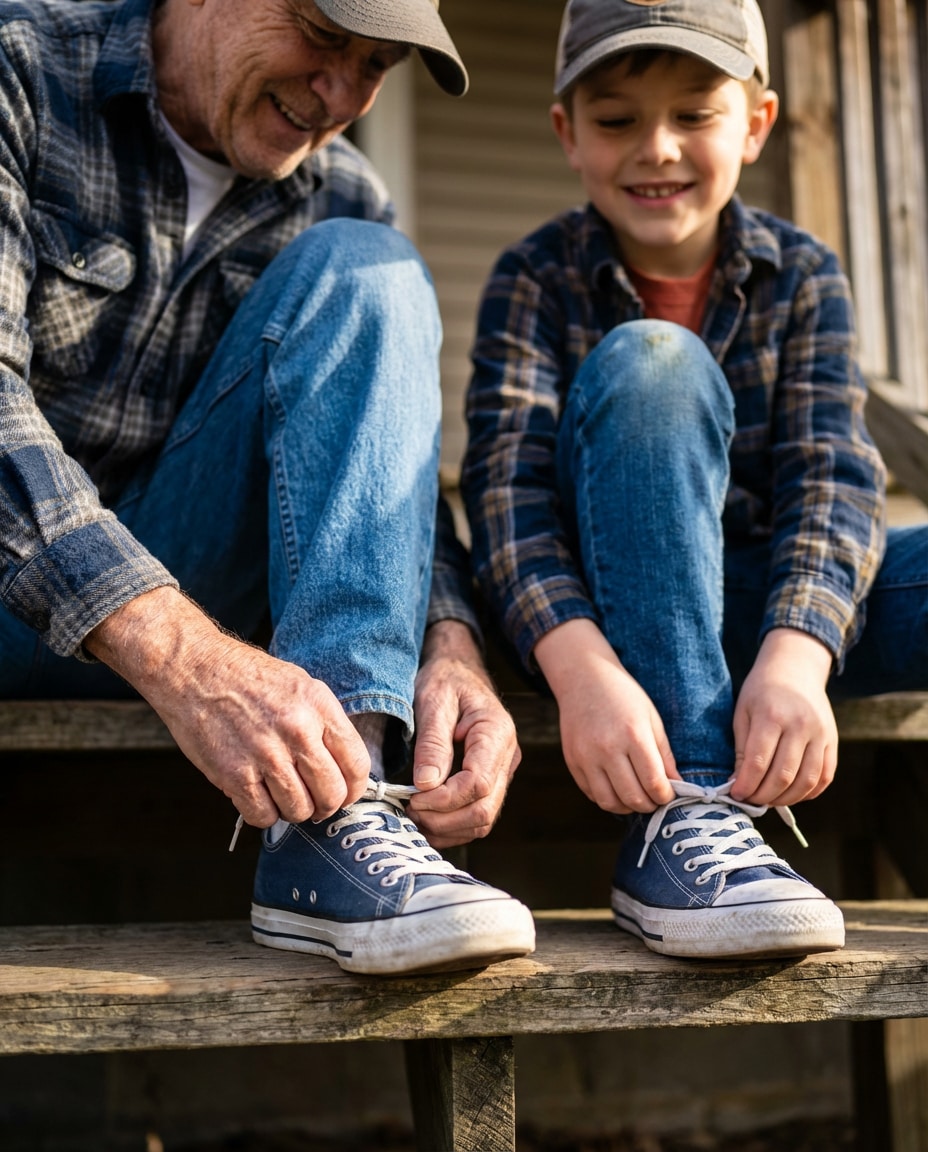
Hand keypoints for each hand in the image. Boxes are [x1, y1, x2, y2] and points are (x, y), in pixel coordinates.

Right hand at [86, 587, 369, 826]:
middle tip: (314, 802)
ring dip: (293, 811)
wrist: (192, 669)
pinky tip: (257, 796)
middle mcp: (297, 729)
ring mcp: (266, 754)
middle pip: (332, 793)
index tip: (345, 794)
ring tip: (281, 795)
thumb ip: (324, 723)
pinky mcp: (234, 774)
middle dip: (326, 806)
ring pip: (299, 810)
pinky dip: (263, 814)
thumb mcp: (299, 684)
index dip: (354, 788)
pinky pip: (263, 816)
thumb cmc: (245, 677)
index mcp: (318, 705)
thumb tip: (342, 767)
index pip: (357, 763)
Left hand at [405, 620, 520, 848]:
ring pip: (483, 821)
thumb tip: (426, 785)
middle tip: (408, 810)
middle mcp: (507, 758)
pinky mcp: (490, 782)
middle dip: (443, 820)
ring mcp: (502, 773)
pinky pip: (476, 816)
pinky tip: (425, 818)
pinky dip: (451, 827)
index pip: (478, 784)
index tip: (412, 797)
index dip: (444, 800)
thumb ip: (432, 743)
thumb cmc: (445, 680)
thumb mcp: (434, 701)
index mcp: (496, 733)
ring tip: (413, 816)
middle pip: (484, 810)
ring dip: (447, 828)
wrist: (458, 671)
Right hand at [534, 619, 677, 813]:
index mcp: (633, 735)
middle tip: (655, 800)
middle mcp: (607, 748)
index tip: (669, 794)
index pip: (654, 782)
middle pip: (633, 797)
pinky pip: (592, 794)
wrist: (584, 679)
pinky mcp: (572, 761)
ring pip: (610, 802)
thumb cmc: (623, 696)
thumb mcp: (651, 718)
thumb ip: (664, 754)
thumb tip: (676, 784)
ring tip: (637, 798)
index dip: (666, 795)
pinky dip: (608, 798)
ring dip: (628, 807)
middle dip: (649, 805)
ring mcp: (586, 757)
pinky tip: (617, 789)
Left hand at [731, 627, 836, 806]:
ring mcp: (821, 734)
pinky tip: (791, 793)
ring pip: (806, 781)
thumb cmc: (762, 691)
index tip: (736, 794)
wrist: (795, 669)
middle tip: (750, 800)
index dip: (746, 785)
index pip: (758, 762)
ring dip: (785, 799)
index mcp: (772, 716)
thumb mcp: (743, 713)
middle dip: (763, 796)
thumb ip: (742, 749)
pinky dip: (808, 793)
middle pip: (783, 776)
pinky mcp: (833, 741)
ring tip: (768, 799)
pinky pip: (825, 777)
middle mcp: (800, 726)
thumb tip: (739, 783)